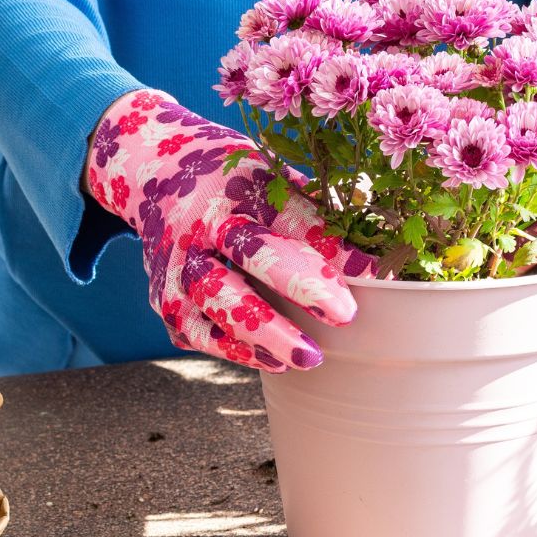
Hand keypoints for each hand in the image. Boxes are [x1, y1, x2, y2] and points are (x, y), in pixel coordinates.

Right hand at [86, 90, 375, 371]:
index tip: (375, 274)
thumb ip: (319, 212)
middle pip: (250, 254)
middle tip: (345, 316)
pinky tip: (271, 362)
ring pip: (217, 301)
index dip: (333, 246)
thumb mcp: (274, 178)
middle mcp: (204, 222)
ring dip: (263, 332)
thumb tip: (380, 248)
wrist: (156, 174)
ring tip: (308, 357)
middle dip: (299, 284)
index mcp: (240, 185)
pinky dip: (233, 350)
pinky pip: (197, 331)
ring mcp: (178, 262)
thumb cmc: (236, 182)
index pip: (292, 217)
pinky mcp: (164, 298)